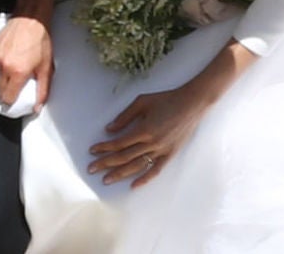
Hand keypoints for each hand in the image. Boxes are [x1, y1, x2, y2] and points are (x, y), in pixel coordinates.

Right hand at [0, 13, 37, 117]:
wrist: (30, 19)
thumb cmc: (40, 40)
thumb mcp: (46, 67)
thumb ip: (42, 90)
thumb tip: (37, 107)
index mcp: (17, 72)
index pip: (7, 98)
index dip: (11, 103)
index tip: (15, 102)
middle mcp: (4, 66)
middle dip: (6, 93)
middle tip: (16, 90)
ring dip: (2, 81)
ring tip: (13, 74)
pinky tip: (8, 64)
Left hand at [87, 84, 210, 188]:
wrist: (192, 104)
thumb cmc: (166, 99)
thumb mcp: (142, 102)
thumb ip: (125, 116)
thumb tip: (109, 129)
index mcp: (144, 129)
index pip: (119, 143)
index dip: (104, 147)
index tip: (92, 151)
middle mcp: (152, 143)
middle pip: (124, 157)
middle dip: (106, 163)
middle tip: (91, 169)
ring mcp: (162, 150)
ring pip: (137, 166)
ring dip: (120, 174)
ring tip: (106, 180)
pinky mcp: (171, 154)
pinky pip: (156, 170)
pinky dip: (144, 178)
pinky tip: (133, 185)